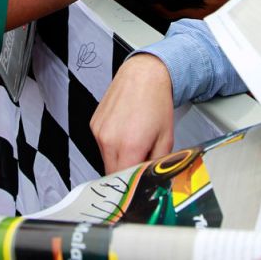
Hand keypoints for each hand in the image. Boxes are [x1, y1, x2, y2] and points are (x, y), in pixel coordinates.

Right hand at [90, 54, 174, 173]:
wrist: (144, 75)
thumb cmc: (156, 102)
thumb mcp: (166, 138)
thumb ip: (157, 164)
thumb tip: (152, 178)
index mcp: (129, 146)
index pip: (124, 181)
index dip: (133, 184)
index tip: (139, 185)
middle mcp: (109, 140)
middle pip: (112, 173)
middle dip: (125, 173)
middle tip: (139, 164)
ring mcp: (98, 131)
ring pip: (105, 159)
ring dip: (118, 158)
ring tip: (133, 142)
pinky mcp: (94, 124)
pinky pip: (101, 144)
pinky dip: (112, 144)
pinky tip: (124, 131)